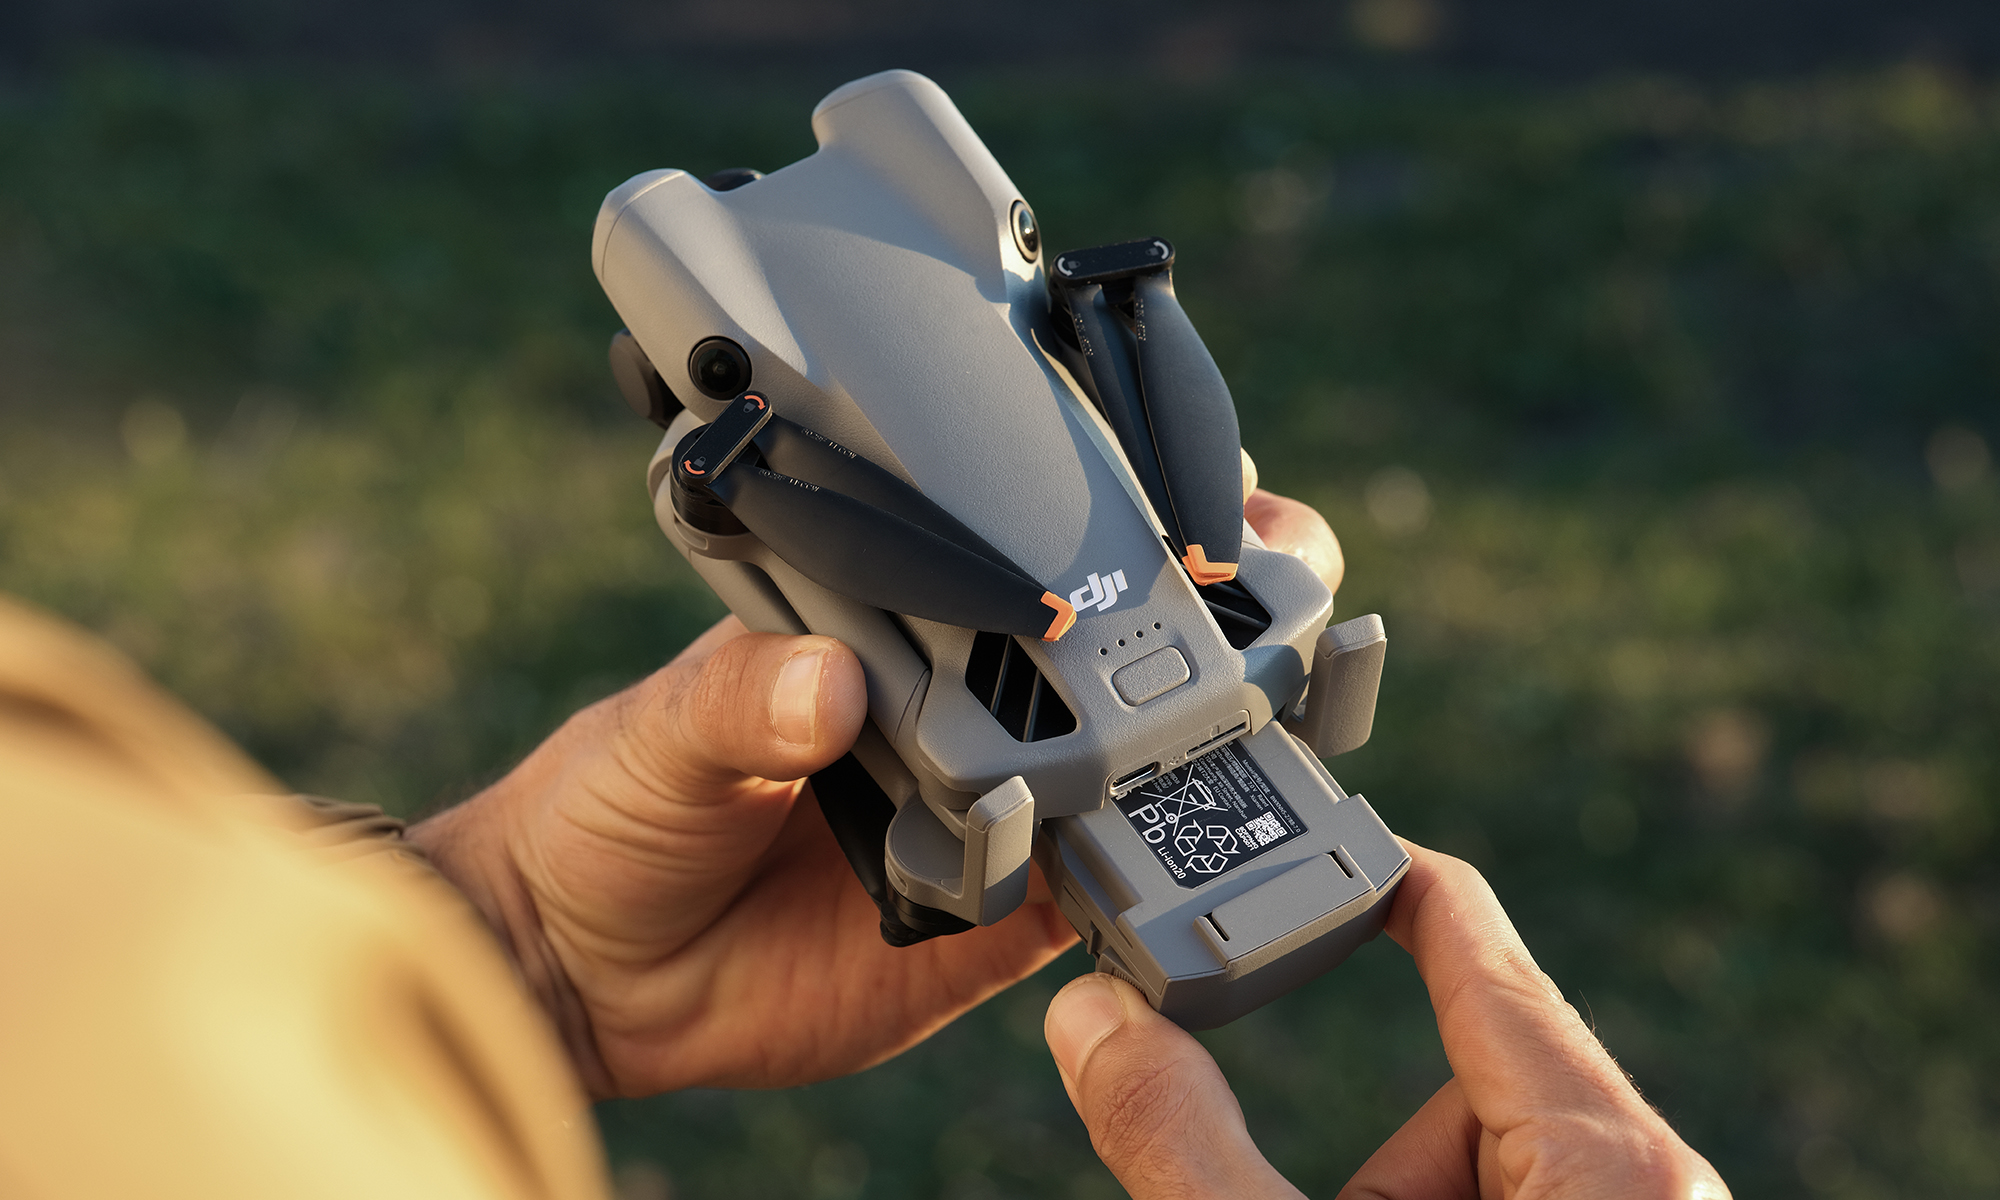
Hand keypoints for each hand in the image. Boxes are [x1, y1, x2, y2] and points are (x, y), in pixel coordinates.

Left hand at [409, 466, 1341, 1098]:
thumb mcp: (657, 734)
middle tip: (1285, 566)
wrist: (593, 974)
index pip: (1013, 550)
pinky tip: (1204, 852)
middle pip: (1114, 647)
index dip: (1110, 513)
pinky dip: (1150, 878)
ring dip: (1215, 732)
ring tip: (1288, 694)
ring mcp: (995, 811)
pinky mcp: (1000, 920)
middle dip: (1216, 602)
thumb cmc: (611, 810)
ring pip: (1134, 765)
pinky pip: (1096, 896)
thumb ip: (737, 703)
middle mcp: (962, 706)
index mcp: (890, 628)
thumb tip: (826, 684)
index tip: (1192, 484)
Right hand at [1043, 842, 1731, 1198]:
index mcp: (1604, 1159)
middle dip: (1375, 1150)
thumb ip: (1184, 1146)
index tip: (1335, 834)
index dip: (1392, 878)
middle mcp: (1656, 1189)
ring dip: (1400, 1199)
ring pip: (1496, 1158)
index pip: (1483, 950)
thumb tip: (1092, 1024)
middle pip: (1477, 1077)